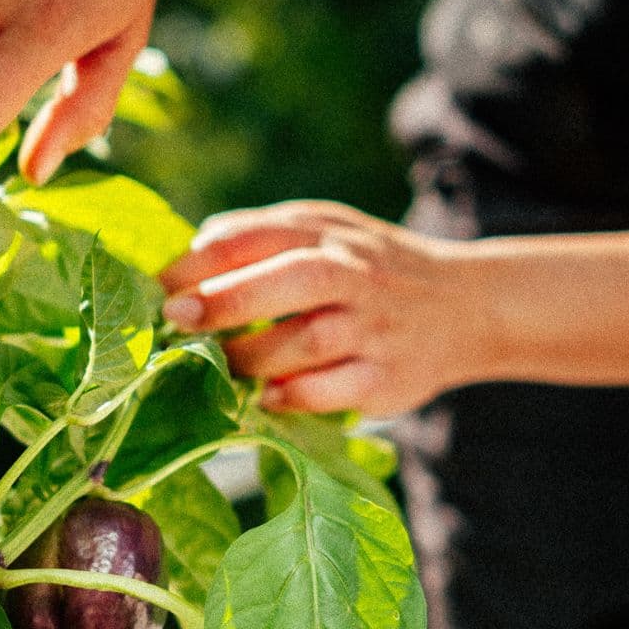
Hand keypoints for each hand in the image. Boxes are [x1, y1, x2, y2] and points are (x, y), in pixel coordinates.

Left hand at [159, 201, 491, 416]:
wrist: (469, 306)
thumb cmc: (373, 270)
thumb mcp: (328, 231)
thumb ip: (263, 235)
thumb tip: (188, 256)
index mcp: (330, 234)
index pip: (258, 236)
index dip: (200, 261)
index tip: (159, 287)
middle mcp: (356, 275)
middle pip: (289, 280)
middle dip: (225, 300)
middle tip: (177, 320)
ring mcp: (375, 328)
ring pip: (308, 341)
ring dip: (252, 358)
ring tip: (221, 368)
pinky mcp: (389, 379)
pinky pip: (334, 391)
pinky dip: (293, 396)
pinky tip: (267, 398)